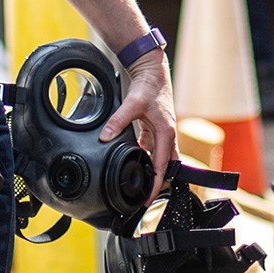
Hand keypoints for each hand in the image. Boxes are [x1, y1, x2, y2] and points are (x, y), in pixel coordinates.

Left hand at [102, 52, 177, 191]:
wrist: (153, 72)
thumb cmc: (149, 87)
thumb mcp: (132, 104)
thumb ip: (118, 121)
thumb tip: (105, 137)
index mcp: (166, 133)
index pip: (162, 166)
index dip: (156, 184)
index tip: (148, 199)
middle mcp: (168, 136)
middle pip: (166, 168)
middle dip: (157, 184)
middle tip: (143, 200)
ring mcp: (163, 134)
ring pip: (160, 161)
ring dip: (152, 173)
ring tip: (139, 188)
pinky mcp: (156, 131)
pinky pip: (153, 151)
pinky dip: (146, 160)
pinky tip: (135, 165)